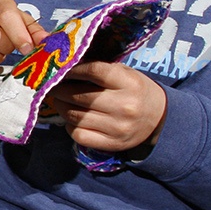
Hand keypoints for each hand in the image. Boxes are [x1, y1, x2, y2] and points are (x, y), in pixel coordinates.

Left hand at [47, 60, 167, 152]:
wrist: (159, 118)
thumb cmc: (135, 90)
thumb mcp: (125, 74)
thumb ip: (99, 69)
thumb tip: (64, 66)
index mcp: (130, 83)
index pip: (94, 71)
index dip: (72, 69)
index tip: (60, 69)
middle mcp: (125, 106)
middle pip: (80, 96)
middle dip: (59, 89)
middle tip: (51, 86)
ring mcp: (118, 127)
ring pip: (75, 116)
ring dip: (61, 106)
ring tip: (58, 100)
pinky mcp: (112, 144)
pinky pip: (79, 134)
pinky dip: (69, 125)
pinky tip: (71, 119)